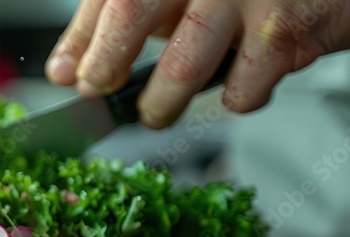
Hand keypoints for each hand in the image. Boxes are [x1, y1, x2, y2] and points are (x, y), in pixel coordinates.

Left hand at [44, 0, 349, 128]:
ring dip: (162, 102)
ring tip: (157, 110)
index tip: (65, 74)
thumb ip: (120, 19)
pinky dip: (235, 98)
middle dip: (105, 65)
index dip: (80, 40)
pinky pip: (243, 87)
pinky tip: (240, 85)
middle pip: (129, 13)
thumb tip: (67, 68)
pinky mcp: (285, 29)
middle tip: (100, 91)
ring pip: (182, 65)